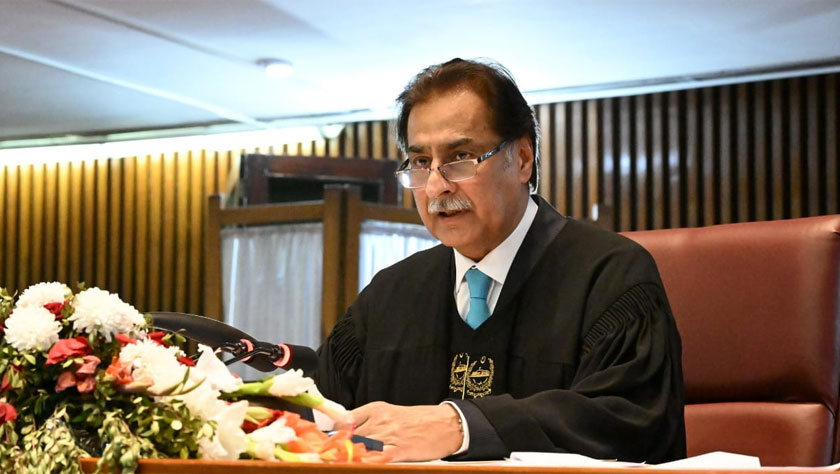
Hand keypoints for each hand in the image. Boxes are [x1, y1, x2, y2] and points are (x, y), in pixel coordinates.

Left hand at [338, 401, 462, 461]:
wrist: (444, 424)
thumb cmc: (417, 420)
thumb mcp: (390, 412)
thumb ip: (367, 419)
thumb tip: (344, 427)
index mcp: (376, 408)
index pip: (345, 419)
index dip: (333, 432)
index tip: (324, 440)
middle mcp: (380, 420)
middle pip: (350, 436)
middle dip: (339, 446)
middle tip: (329, 455)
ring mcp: (389, 436)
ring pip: (360, 447)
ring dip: (350, 455)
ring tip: (341, 460)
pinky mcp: (399, 451)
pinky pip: (376, 458)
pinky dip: (367, 462)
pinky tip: (362, 463)